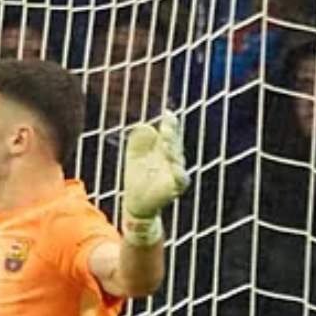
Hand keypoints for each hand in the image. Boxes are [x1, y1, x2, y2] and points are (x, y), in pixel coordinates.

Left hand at [120, 112, 190, 246]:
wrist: (136, 202)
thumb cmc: (137, 176)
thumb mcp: (134, 155)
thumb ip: (138, 141)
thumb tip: (146, 127)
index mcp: (164, 148)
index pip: (169, 133)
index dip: (170, 123)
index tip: (167, 112)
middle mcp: (173, 158)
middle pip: (175, 143)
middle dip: (171, 134)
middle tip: (166, 126)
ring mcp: (176, 172)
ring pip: (178, 159)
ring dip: (173, 150)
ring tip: (165, 142)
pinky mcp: (175, 187)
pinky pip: (181, 179)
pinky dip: (179, 173)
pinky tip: (175, 167)